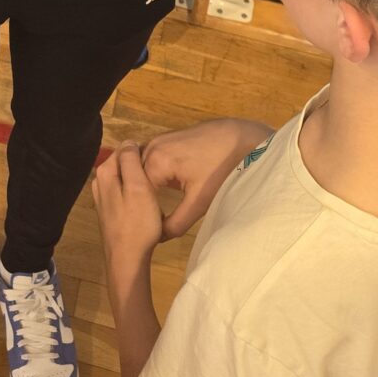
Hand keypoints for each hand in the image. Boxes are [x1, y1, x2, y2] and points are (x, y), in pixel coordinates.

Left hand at [91, 143, 163, 286]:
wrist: (128, 260)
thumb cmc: (137, 223)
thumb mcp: (138, 187)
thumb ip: (131, 161)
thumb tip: (128, 141)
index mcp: (104, 173)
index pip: (124, 149)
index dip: (142, 155)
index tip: (156, 166)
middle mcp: (99, 182)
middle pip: (124, 164)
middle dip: (140, 169)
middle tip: (157, 182)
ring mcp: (103, 198)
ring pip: (126, 179)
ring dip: (140, 183)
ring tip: (154, 194)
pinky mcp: (110, 211)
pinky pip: (125, 193)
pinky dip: (136, 195)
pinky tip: (146, 206)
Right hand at [141, 118, 272, 238]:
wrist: (243, 139)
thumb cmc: (222, 170)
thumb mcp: (199, 202)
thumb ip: (176, 223)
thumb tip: (158, 237)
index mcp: (156, 161)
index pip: (134, 191)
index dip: (140, 210)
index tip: (148, 225)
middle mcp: (152, 147)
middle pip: (135, 177)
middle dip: (140, 197)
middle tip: (148, 218)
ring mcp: (160, 140)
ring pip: (142, 166)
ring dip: (146, 184)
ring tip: (155, 205)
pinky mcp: (169, 138)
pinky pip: (152, 158)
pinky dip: (153, 172)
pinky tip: (164, 188)